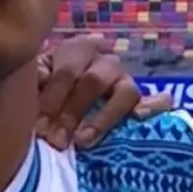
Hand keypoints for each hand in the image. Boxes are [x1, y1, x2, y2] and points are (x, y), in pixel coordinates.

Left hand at [36, 36, 173, 148]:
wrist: (56, 102)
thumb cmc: (42, 90)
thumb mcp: (33, 82)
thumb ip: (35, 78)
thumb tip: (41, 80)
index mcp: (76, 50)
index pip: (67, 71)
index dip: (52, 100)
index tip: (38, 128)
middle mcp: (103, 60)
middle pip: (93, 81)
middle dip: (72, 113)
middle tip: (55, 140)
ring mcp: (124, 79)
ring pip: (126, 90)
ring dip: (103, 118)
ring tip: (83, 141)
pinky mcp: (141, 99)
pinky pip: (159, 99)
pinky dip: (155, 106)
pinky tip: (140, 117)